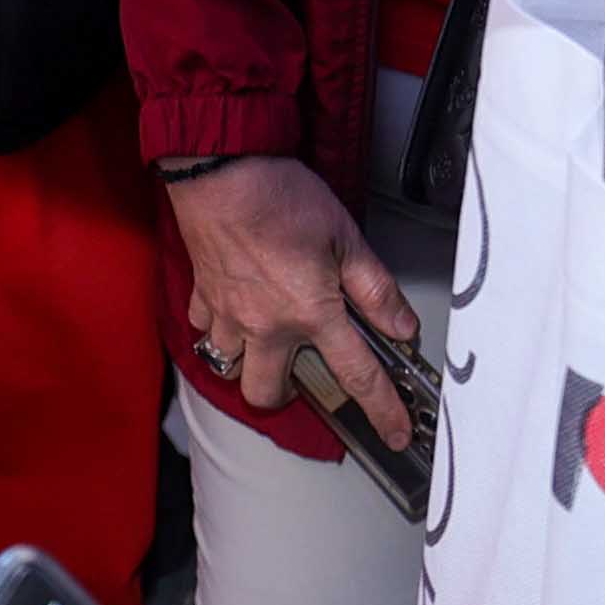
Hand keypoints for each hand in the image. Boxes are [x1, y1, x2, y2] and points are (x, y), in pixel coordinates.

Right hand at [167, 157, 416, 441]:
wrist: (222, 170)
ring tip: (265, 339)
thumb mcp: (347, 239)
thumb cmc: (284, 197)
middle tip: (303, 369)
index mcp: (311, 313)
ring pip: (230, 367)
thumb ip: (375, 289)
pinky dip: (217, 326)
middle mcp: (266, 326)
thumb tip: (402, 326)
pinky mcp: (202, 294)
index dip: (382, 409)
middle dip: (286, 393)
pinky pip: (204, 328)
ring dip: (248, 362)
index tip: (396, 434)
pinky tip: (233, 307)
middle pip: (269, 393)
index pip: (356, 375)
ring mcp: (228, 314)